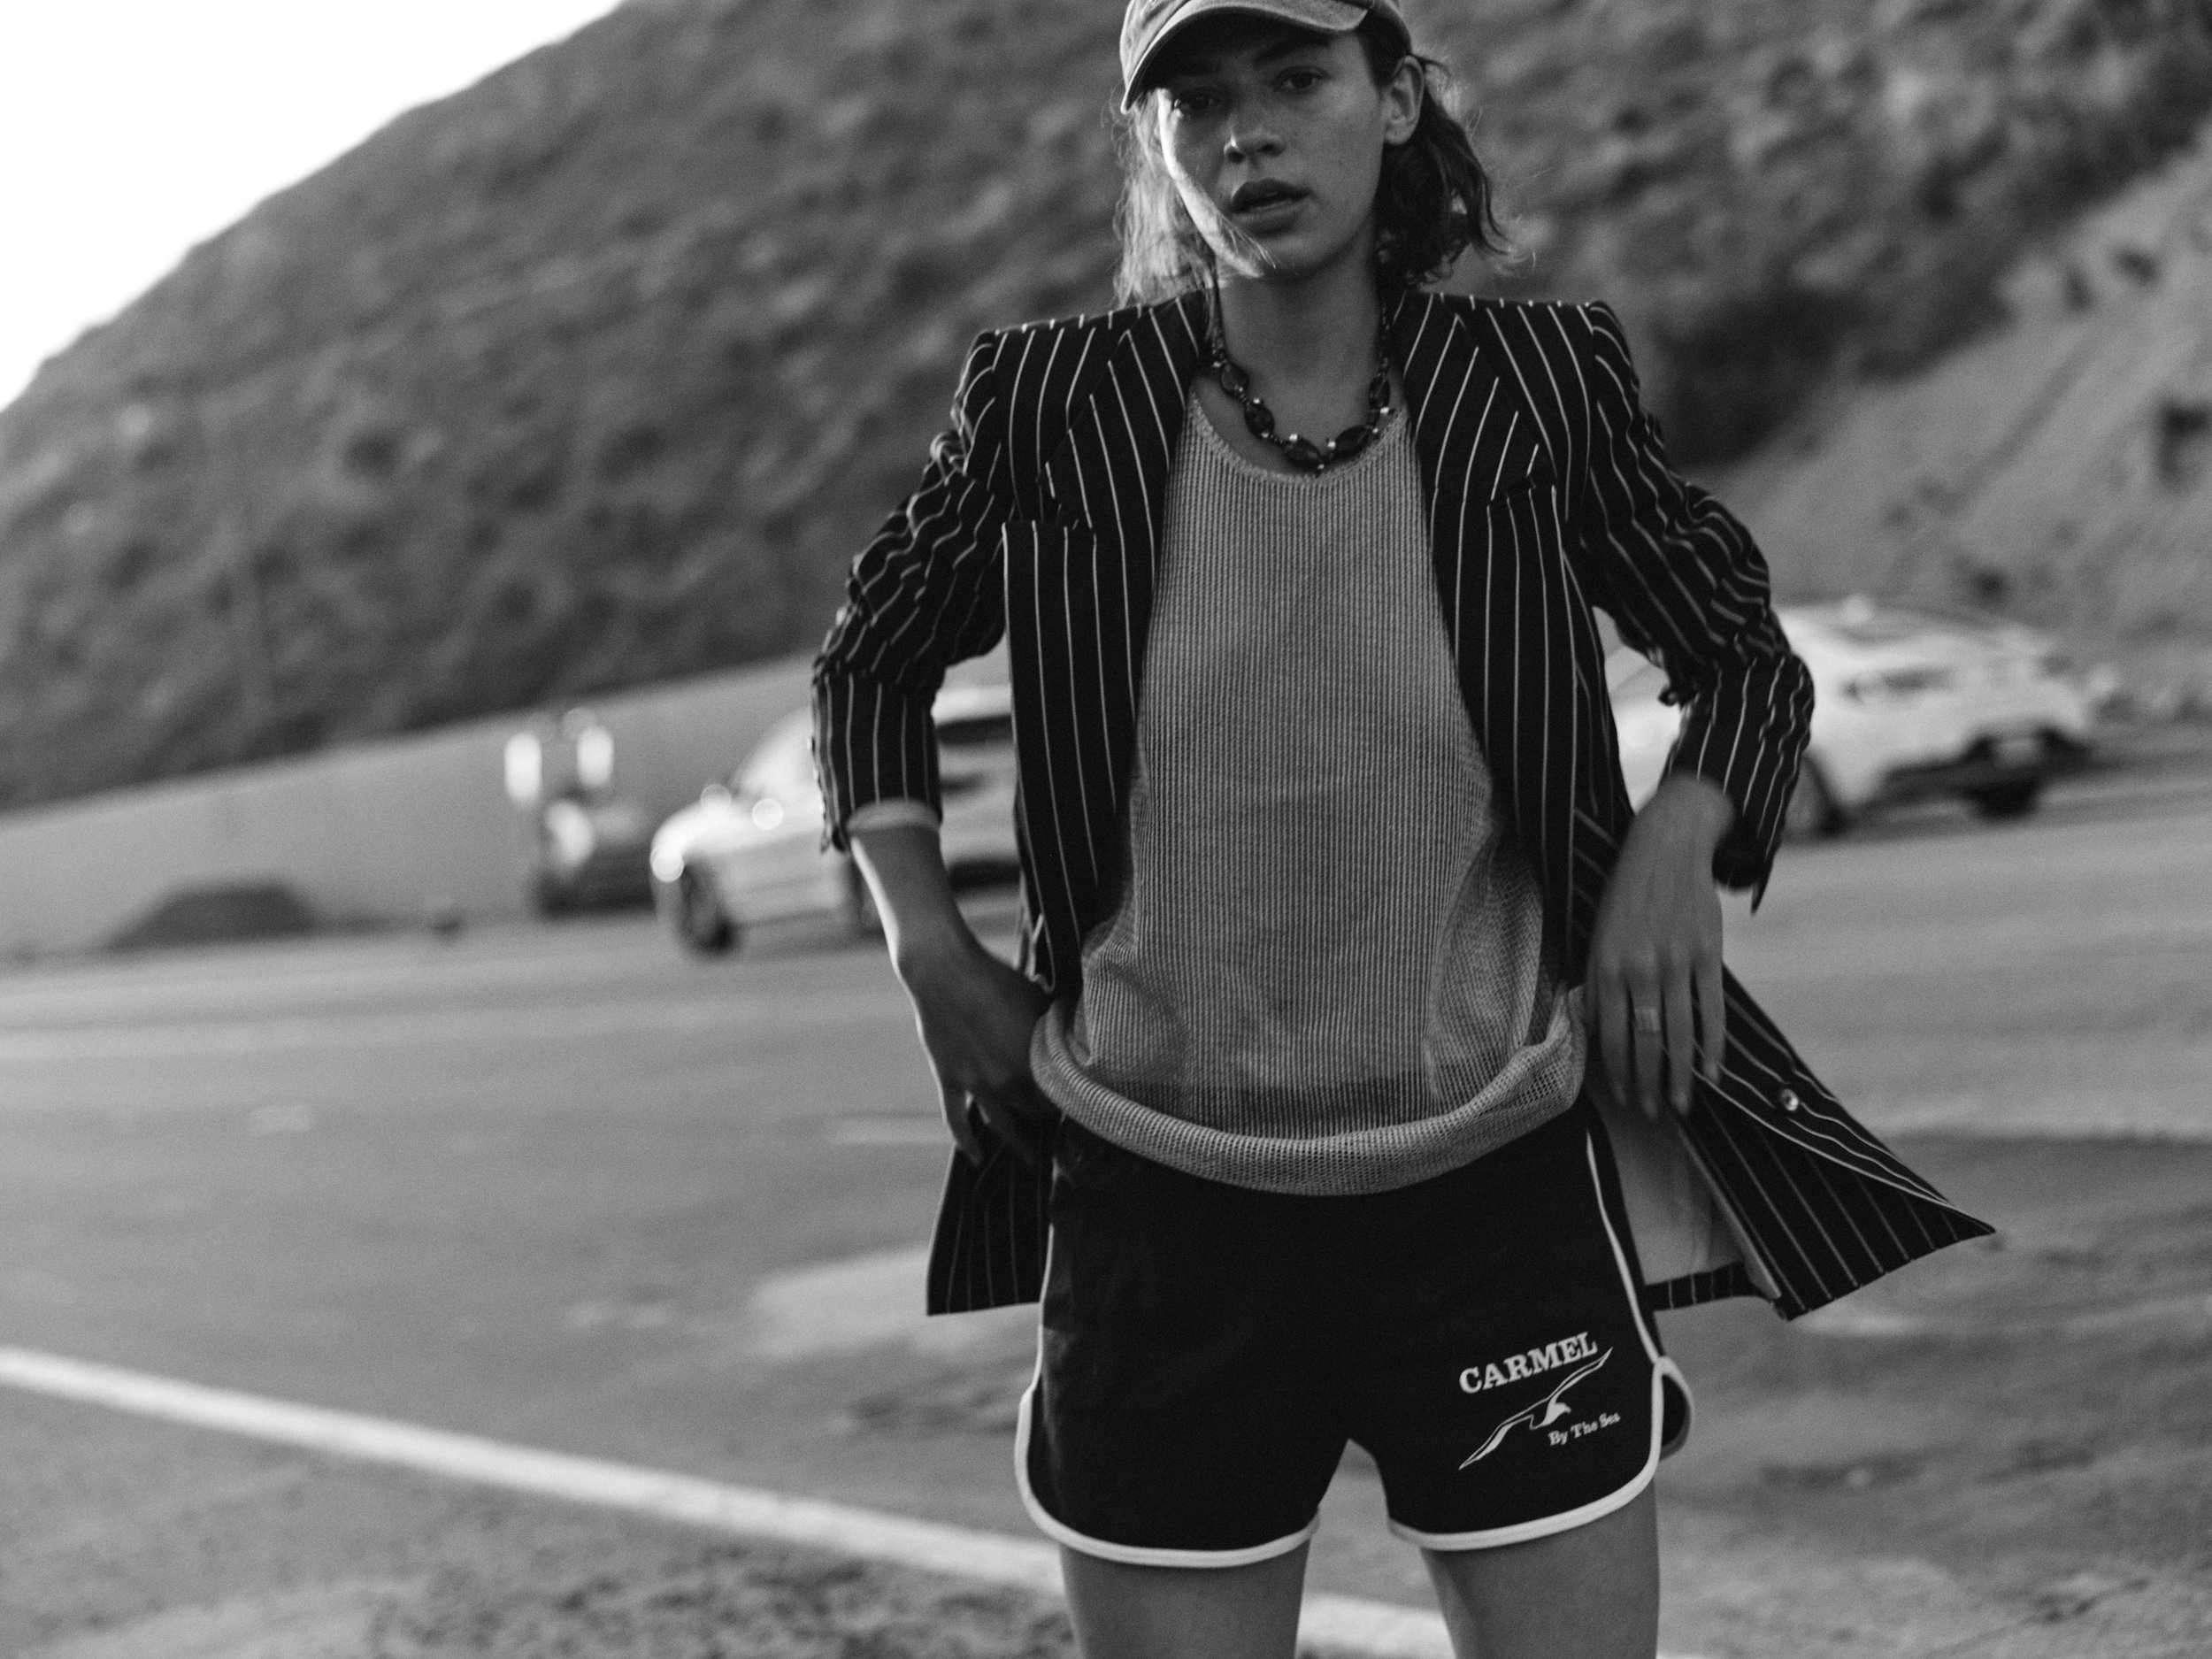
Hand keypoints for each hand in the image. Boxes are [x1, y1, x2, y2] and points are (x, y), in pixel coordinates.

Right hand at [896, 927, 1054, 1165]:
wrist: (945, 972)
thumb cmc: (995, 977)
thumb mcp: (1037, 997)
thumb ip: (1053, 1023)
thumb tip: (1070, 1031)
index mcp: (1033, 1060)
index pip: (1059, 1094)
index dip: (1069, 1100)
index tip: (1076, 1103)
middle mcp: (1006, 1080)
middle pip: (1034, 1110)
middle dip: (1046, 1117)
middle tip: (1056, 1124)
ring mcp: (975, 1084)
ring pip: (1001, 1123)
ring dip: (1017, 1142)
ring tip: (1030, 1158)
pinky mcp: (949, 1080)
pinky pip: (956, 1120)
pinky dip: (966, 1142)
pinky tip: (976, 1157)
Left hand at [1585, 777, 1732, 1119]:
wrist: (1666, 847)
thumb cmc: (1625, 893)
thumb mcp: (1596, 932)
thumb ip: (1596, 980)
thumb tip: (1592, 1028)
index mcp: (1606, 965)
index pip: (1610, 1033)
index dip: (1618, 1071)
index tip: (1625, 1096)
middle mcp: (1639, 968)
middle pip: (1644, 1041)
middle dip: (1648, 1083)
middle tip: (1653, 1113)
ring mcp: (1675, 963)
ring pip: (1679, 1033)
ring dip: (1681, 1076)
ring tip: (1682, 1106)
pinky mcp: (1707, 955)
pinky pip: (1712, 1011)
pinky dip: (1714, 1046)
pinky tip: (1714, 1074)